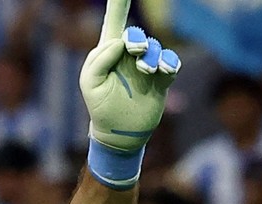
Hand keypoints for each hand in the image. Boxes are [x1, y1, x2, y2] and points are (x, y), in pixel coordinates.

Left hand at [80, 0, 179, 153]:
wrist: (119, 133)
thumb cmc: (100, 107)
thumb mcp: (91, 84)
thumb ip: (100, 59)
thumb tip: (121, 42)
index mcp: (108, 53)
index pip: (114, 21)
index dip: (120, 3)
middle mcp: (128, 56)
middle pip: (136, 34)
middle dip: (136, 39)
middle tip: (134, 50)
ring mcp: (146, 67)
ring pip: (154, 48)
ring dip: (151, 56)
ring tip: (145, 70)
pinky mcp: (161, 79)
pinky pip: (170, 62)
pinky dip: (169, 62)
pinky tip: (164, 70)